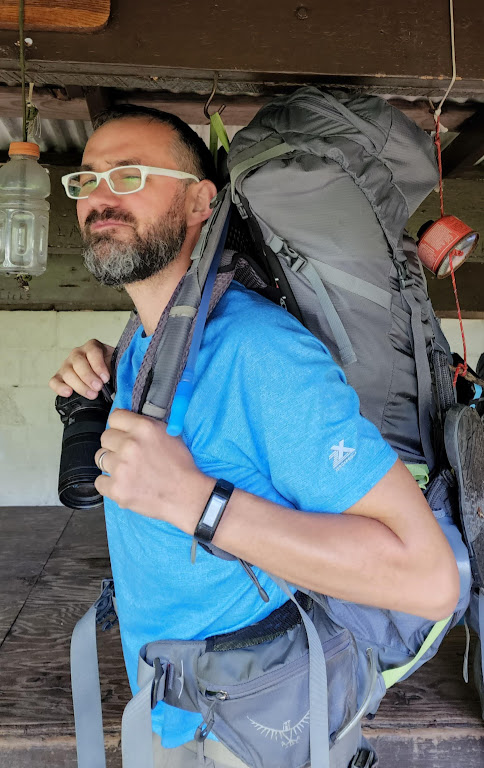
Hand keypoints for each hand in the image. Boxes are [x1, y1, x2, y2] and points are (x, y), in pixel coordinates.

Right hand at [49, 339, 114, 398]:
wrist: (103, 377)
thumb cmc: (110, 369)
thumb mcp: (116, 365)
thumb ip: (117, 368)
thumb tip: (121, 378)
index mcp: (93, 347)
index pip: (93, 351)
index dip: (98, 365)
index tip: (106, 378)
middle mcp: (78, 354)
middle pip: (78, 362)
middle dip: (89, 376)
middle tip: (98, 388)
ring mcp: (67, 365)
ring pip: (67, 372)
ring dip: (79, 385)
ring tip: (92, 394)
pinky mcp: (60, 376)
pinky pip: (54, 381)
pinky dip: (59, 387)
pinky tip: (68, 393)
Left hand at [94, 409, 213, 531]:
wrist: (186, 495)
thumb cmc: (180, 466)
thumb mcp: (169, 435)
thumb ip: (145, 426)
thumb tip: (127, 423)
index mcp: (144, 428)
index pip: (115, 417)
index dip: (119, 426)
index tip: (123, 434)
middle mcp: (130, 445)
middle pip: (105, 437)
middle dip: (115, 445)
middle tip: (129, 456)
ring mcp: (121, 467)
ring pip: (100, 458)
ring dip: (112, 464)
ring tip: (128, 471)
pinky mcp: (116, 488)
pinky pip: (99, 481)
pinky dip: (109, 484)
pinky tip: (124, 484)